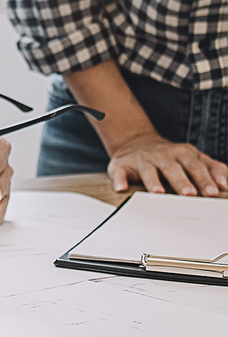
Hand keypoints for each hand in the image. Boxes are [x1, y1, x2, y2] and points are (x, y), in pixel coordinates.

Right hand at [108, 133, 227, 195]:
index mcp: (183, 154)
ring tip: (158, 193)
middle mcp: (162, 155)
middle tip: (189, 194)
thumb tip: (226, 184)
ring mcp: (142, 160)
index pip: (196, 166)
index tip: (212, 192)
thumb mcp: (194, 157)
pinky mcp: (122, 165)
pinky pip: (119, 172)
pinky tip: (121, 188)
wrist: (135, 141)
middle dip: (181, 181)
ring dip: (153, 181)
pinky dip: (119, 180)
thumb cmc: (169, 156)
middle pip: (173, 168)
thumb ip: (213, 169)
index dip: (204, 179)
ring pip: (148, 170)